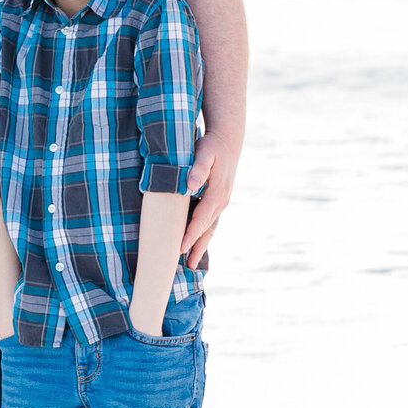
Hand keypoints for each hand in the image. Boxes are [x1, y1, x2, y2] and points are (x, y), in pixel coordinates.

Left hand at [182, 131, 238, 267]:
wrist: (227, 142)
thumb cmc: (211, 146)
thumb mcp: (204, 152)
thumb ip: (198, 167)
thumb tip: (192, 182)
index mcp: (217, 193)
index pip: (201, 219)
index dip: (191, 234)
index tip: (180, 248)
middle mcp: (220, 202)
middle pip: (206, 229)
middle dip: (196, 247)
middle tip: (186, 265)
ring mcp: (220, 203)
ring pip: (209, 229)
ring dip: (201, 245)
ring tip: (191, 263)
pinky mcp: (217, 202)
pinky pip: (210, 223)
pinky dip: (203, 236)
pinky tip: (197, 245)